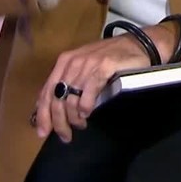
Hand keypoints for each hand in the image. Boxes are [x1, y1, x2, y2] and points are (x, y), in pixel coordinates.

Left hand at [32, 24, 176, 142]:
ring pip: (71, 97)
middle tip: (65, 136)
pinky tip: (87, 113)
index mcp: (65, 62)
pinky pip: (89, 91)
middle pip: (57, 98)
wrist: (137, 45)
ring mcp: (88, 63)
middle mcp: (73, 62)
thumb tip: (51, 107)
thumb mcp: (84, 69)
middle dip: (58, 122)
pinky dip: (86, 106)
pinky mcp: (104, 66)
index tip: (42, 133)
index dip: (43, 114)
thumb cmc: (110, 58)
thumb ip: (68, 83)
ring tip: (81, 125)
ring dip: (73, 117)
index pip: (47, 91)